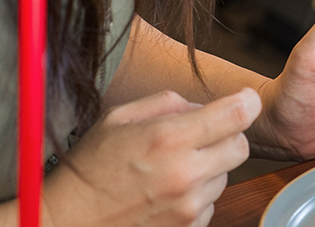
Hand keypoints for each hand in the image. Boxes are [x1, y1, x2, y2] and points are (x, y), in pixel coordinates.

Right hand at [44, 88, 258, 226]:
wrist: (68, 221)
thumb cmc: (90, 166)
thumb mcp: (120, 117)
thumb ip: (168, 102)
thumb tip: (203, 106)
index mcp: (168, 138)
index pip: (237, 116)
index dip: (246, 103)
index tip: (243, 100)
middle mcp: (185, 174)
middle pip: (241, 146)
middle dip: (227, 135)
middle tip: (201, 135)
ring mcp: (188, 207)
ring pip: (226, 176)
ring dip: (210, 167)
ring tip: (172, 168)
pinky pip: (211, 203)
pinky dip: (198, 195)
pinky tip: (168, 192)